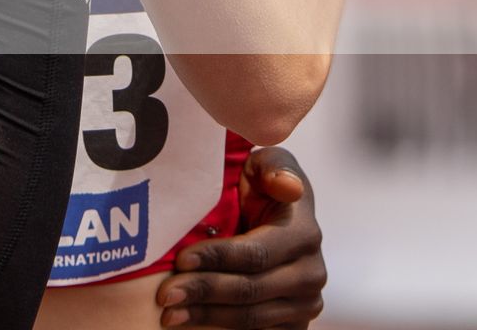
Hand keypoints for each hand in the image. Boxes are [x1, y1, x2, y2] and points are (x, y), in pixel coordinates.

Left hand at [154, 147, 325, 327]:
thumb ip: (274, 167)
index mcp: (304, 233)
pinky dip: (219, 326)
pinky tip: (190, 320)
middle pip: (249, 289)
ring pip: (250, 316)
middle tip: (166, 294)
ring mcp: (305, 303)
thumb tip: (288, 187)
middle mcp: (310, 273)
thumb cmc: (264, 187)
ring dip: (206, 314)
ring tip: (169, 312)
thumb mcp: (268, 164)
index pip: (255, 253)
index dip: (216, 258)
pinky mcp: (294, 324)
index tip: (181, 259)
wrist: (275, 220)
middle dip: (203, 290)